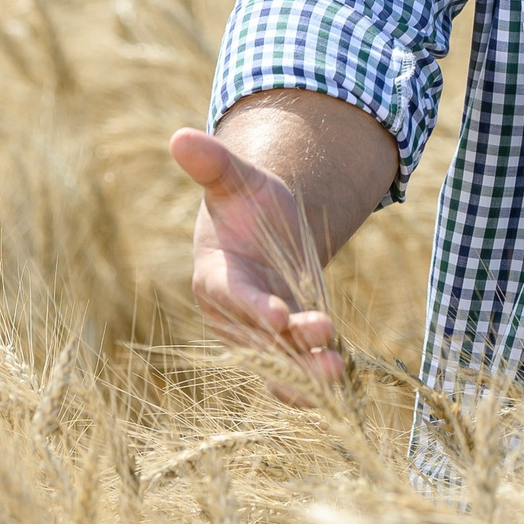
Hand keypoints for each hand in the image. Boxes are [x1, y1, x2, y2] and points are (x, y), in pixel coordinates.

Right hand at [170, 127, 346, 400]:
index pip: (233, 297)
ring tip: (338, 373)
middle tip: (326, 348)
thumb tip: (180, 135)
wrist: (263, 232)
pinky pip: (295, 375)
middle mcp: (234, 317)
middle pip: (260, 340)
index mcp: (216, 278)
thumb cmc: (245, 203)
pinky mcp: (285, 349)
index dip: (254, 307)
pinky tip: (343, 388)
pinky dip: (315, 386)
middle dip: (291, 349)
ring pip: (279, 366)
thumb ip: (212, 165)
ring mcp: (259, 338)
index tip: (279, 315)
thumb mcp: (235, 181)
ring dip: (306, 374)